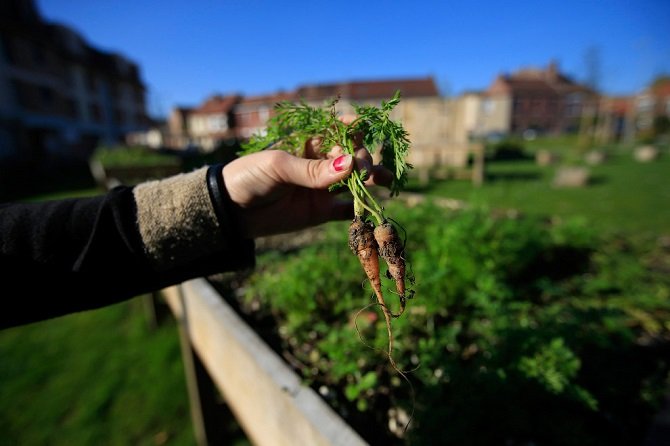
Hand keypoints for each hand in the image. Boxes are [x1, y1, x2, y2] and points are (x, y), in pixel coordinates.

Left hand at [222, 138, 390, 237]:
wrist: (230, 210)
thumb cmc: (249, 176)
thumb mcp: (278, 167)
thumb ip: (313, 170)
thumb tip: (350, 166)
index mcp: (307, 144)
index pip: (337, 132)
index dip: (352, 129)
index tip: (364, 129)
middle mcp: (319, 164)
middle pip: (350, 157)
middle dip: (361, 159)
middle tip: (363, 170)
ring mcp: (321, 189)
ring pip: (354, 183)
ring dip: (370, 181)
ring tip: (385, 180)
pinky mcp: (320, 213)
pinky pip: (345, 211)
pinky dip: (359, 211)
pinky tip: (370, 209)